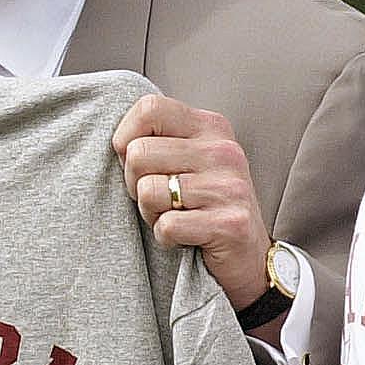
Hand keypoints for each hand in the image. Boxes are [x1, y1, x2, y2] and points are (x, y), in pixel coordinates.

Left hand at [113, 96, 273, 322]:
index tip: (137, 163)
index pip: (149, 108)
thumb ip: (157, 140)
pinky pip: (167, 225)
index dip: (126, 137)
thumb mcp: (185, 160)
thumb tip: (117, 141)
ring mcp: (229, 186)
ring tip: (175, 215)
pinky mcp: (230, 223)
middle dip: (135, 183)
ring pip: (148, 191)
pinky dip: (165, 237)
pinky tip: (186, 236)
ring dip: (151, 212)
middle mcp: (223, 150)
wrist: (248, 255)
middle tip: (160, 199)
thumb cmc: (204, 204)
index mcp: (210, 126)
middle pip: (138, 153)